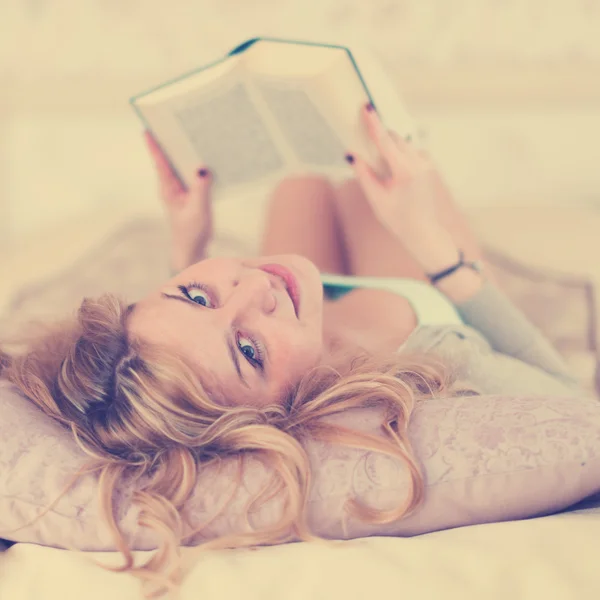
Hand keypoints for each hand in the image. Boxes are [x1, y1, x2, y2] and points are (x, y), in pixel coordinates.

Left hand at [144, 130, 213, 272]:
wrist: (192, 249)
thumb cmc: (192, 232)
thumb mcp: (198, 210)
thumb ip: (200, 188)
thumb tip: (202, 167)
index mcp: (168, 189)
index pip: (160, 162)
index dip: (154, 145)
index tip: (148, 126)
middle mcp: (172, 186)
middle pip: (170, 158)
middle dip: (172, 141)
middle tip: (175, 120)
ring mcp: (181, 189)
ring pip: (182, 165)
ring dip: (187, 151)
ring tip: (193, 132)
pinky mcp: (191, 193)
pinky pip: (193, 174)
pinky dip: (198, 164)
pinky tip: (208, 155)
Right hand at [345, 105, 460, 272]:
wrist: (424, 232)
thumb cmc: (399, 219)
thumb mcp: (377, 199)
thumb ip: (364, 175)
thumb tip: (352, 156)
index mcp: (405, 171)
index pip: (385, 141)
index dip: (374, 124)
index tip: (366, 108)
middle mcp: (419, 163)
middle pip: (395, 138)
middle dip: (381, 138)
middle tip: (366, 143)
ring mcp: (427, 163)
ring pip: (404, 144)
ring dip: (391, 148)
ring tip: (384, 169)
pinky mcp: (429, 166)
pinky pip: (411, 152)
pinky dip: (400, 156)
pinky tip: (396, 174)